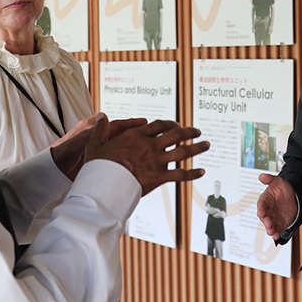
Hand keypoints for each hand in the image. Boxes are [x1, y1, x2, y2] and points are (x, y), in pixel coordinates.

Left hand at [50, 115, 147, 179]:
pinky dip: (125, 159)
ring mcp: (98, 150)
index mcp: (92, 129)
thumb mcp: (79, 141)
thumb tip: (103, 116)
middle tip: (152, 133)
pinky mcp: (98, 162)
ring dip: (132, 146)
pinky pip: (115, 158)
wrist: (53, 171)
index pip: (115, 124)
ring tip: (148, 147)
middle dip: (136, 134)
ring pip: (120, 146)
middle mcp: (97, 138)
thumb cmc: (62, 154)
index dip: (130, 123)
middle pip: (121, 134)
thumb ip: (92, 131)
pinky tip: (135, 162)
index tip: (144, 122)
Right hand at [84, 117, 207, 194]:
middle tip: (197, 132)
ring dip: (196, 148)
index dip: (169, 124)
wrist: (103, 185)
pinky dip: (192, 174)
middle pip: (175, 135)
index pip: (158, 125)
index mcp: (136, 136)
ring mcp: (156, 161)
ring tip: (206, 145)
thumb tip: (102, 116)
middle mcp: (149, 146)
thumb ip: (100, 129)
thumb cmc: (98, 166)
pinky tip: (201, 172)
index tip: (175, 124)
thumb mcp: (95, 144)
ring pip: (182, 152)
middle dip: (188, 132)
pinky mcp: (159, 177)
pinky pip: (180, 175)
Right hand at [256, 173, 296, 238]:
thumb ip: (270, 179)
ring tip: (271, 232)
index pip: (261, 205)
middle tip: (268, 224)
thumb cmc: (283, 189)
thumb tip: (261, 176)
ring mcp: (273, 218)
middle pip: (264, 217)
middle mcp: (267, 210)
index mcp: (265, 200)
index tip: (261, 213)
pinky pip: (276, 230)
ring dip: (269, 229)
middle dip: (265, 221)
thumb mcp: (278, 182)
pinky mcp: (279, 224)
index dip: (261, 209)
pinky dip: (276, 233)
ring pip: (269, 225)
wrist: (294, 197)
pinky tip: (276, 236)